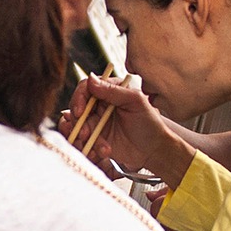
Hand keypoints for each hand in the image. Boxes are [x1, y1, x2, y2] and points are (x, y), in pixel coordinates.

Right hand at [60, 75, 193, 184]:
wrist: (153, 149)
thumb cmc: (149, 122)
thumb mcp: (135, 101)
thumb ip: (113, 90)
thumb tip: (90, 78)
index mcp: (109, 91)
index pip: (85, 89)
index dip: (78, 99)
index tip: (80, 112)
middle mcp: (99, 105)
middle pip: (76, 109)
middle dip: (79, 123)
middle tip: (85, 135)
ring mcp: (96, 123)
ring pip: (77, 127)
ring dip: (85, 139)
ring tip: (102, 148)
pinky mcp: (94, 138)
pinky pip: (82, 142)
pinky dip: (89, 149)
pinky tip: (103, 152)